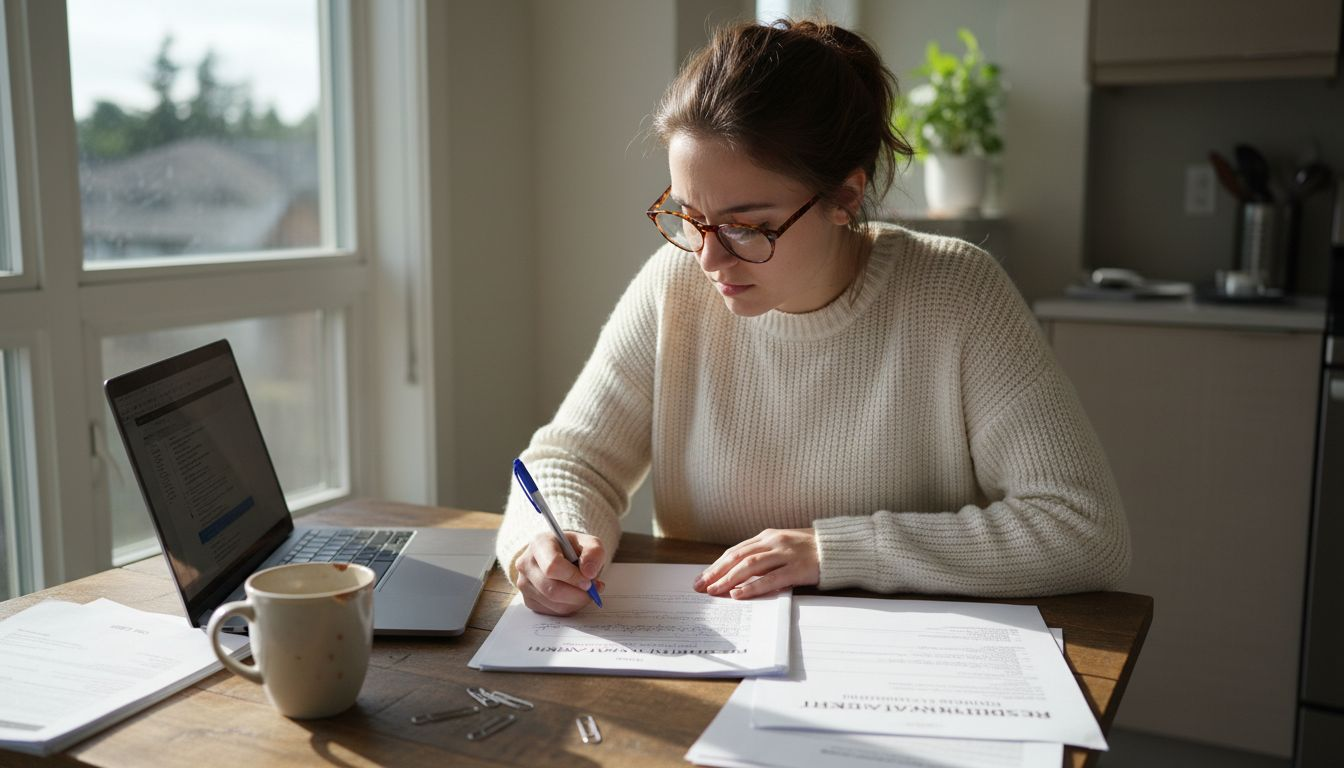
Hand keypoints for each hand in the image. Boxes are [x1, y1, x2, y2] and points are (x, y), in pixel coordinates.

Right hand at [514, 531, 605, 615]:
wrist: (562, 556)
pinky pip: (550, 611)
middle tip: (592, 590)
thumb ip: (594, 553)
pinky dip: (568, 607)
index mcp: (540, 543)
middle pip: (551, 589)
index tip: (589, 580)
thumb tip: (589, 573)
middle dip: (577, 594)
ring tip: (585, 591)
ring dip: (575, 602)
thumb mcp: (590, 543)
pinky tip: (573, 596)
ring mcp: (524, 583)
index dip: (573, 577)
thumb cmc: (574, 549)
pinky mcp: (528, 600)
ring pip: (552, 603)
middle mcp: (526, 563)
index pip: (552, 566)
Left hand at [692, 528, 819, 599]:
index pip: (735, 551)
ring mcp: (785, 554)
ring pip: (750, 565)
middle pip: (737, 557)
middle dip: (717, 572)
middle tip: (701, 586)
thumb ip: (764, 555)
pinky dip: (753, 586)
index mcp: (767, 536)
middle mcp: (773, 542)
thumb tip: (738, 572)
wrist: (840, 547)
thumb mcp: (783, 546)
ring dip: (729, 579)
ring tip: (715, 590)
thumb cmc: (810, 549)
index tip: (702, 577)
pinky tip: (739, 594)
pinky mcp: (797, 568)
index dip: (717, 565)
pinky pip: (771, 578)